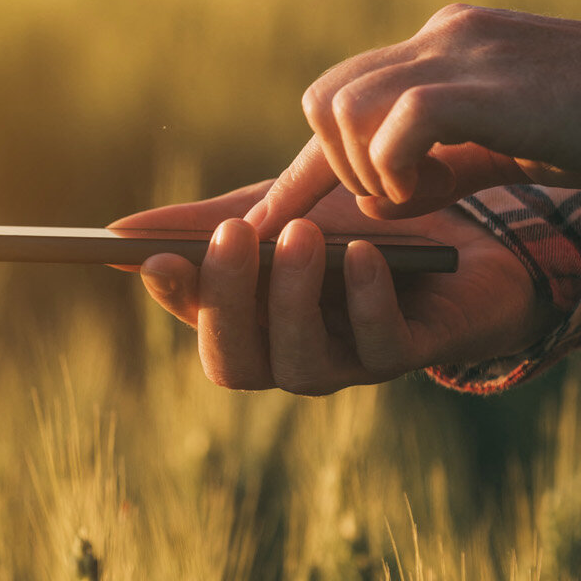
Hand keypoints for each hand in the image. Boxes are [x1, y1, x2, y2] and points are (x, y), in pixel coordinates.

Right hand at [110, 180, 557, 394]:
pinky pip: (379, 348)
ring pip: (302, 368)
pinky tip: (365, 253)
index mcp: (255, 322)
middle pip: (237, 364)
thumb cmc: (356, 226)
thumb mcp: (276, 212)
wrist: (463, 227)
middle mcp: (293, 353)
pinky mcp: (408, 352)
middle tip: (234, 235)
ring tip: (299, 236)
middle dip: (229, 303)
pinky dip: (366, 300)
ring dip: (294, 301)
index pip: (199, 325)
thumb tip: (117, 233)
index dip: (177, 298)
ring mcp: (350, 360)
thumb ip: (205, 225)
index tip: (158, 256)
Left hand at [248, 4, 580, 225]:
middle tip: (392, 206)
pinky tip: (441, 189)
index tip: (267, 221)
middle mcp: (439, 38)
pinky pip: (395, 126)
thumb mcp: (505, 141)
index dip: (301, 169)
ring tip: (426, 197)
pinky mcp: (486, 86)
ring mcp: (461, 54)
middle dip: (330, 169)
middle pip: (324, 98)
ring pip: (343, 108)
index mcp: (442, 47)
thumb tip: (385, 193)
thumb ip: (444, 156)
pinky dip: (399, 170)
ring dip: (365, 172)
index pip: (342, 99)